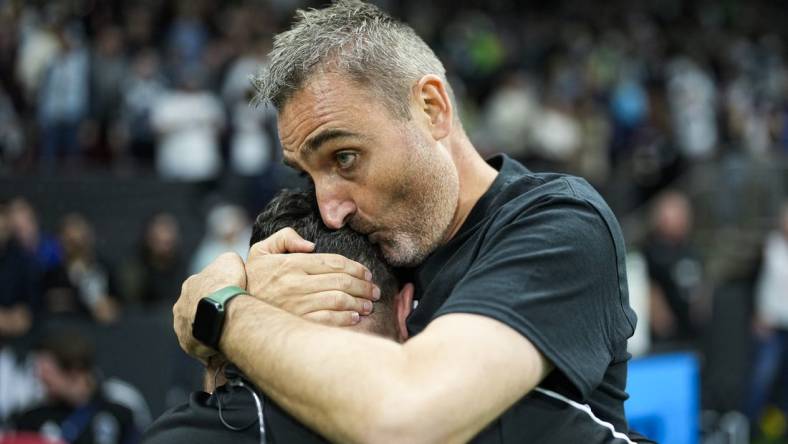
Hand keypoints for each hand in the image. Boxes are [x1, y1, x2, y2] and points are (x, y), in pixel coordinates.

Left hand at [173, 252, 246, 363]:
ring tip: (226, 333)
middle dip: (210, 312)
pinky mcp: (187, 344)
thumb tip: (229, 262)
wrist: (222, 310)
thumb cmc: (226, 285)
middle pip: (196, 309)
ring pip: (196, 328)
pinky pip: (200, 346)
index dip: (217, 292)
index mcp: (190, 285)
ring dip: (208, 329)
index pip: (203, 288)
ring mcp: (181, 326)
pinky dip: (209, 346)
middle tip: (227, 317)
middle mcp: (180, 305)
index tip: (229, 297)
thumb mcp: (230, 260)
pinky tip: (223, 346)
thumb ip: (227, 260)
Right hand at [246, 228, 379, 325]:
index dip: (355, 268)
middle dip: (363, 286)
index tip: (366, 274)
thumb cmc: (249, 280)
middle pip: (341, 281)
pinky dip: (345, 319)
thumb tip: (310, 245)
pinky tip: (354, 318)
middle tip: (374, 291)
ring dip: (358, 302)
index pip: (334, 262)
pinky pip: (327, 320)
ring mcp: (297, 304)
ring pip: (338, 300)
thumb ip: (285, 238)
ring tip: (368, 305)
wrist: (230, 310)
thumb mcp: (260, 251)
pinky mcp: (296, 323)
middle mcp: (296, 282)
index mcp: (292, 263)